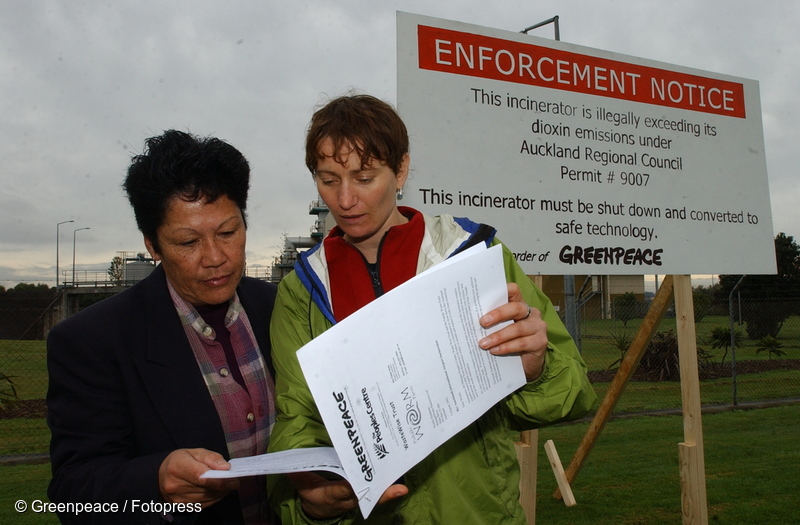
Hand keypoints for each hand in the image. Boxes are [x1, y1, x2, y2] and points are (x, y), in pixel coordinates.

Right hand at [158, 448, 239, 507]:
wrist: (159, 476)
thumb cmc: (179, 461)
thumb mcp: (195, 452)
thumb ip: (211, 458)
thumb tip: (226, 468)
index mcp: (178, 467)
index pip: (201, 477)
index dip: (219, 480)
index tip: (234, 481)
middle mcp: (175, 485)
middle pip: (206, 489)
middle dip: (224, 485)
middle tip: (234, 480)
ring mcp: (177, 499)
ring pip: (207, 498)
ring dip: (221, 492)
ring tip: (227, 484)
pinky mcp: (181, 507)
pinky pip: (204, 504)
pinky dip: (214, 498)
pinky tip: (218, 491)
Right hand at [287, 471, 407, 518]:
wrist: (318, 508)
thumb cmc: (311, 492)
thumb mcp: (302, 484)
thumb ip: (298, 474)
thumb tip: (290, 465)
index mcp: (329, 495)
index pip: (340, 491)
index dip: (349, 488)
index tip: (357, 484)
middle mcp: (345, 499)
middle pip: (362, 496)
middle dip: (376, 493)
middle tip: (394, 488)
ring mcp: (355, 500)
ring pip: (371, 497)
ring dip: (385, 494)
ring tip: (400, 488)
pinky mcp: (362, 496)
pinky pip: (375, 496)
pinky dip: (387, 494)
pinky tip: (401, 489)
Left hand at [478, 283, 547, 381]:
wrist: (528, 364)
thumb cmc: (511, 343)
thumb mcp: (502, 329)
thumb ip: (493, 323)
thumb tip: (471, 321)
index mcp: (520, 306)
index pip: (514, 291)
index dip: (503, 290)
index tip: (487, 295)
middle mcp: (532, 313)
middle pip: (516, 308)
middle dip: (498, 314)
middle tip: (482, 322)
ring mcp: (538, 327)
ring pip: (517, 328)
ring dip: (498, 336)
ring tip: (483, 343)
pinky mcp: (540, 342)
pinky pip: (521, 343)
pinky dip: (506, 347)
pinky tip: (494, 351)